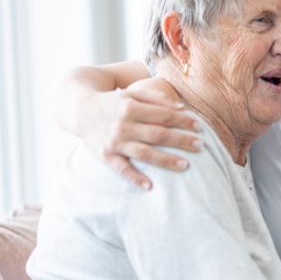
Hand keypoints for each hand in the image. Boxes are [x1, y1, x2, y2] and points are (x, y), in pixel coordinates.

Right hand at [80, 77, 200, 189]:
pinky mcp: (105, 155)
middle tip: (201, 146)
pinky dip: (135, 178)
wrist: (79, 109)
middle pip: (158, 134)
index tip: (200, 128)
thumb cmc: (114, 102)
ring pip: (144, 153)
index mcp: (131, 107)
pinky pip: (122, 169)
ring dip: (166, 160)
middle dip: (181, 140)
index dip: (183, 121)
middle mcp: (123, 124)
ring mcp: (114, 141)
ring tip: (186, 165)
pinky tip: (150, 186)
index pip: (163, 115)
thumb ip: (156, 98)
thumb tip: (182, 107)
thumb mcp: (132, 93)